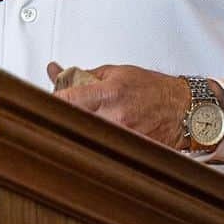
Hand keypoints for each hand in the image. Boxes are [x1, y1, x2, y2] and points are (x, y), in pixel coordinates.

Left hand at [47, 62, 191, 148]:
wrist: (185, 109)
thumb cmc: (153, 89)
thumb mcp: (118, 73)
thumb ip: (85, 75)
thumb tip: (57, 72)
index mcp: (110, 93)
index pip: (68, 100)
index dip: (51, 103)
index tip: (39, 105)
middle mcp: (116, 116)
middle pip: (74, 122)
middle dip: (63, 120)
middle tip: (55, 120)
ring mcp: (124, 137)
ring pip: (87, 139)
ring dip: (80, 134)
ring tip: (81, 130)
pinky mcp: (130, 151)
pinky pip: (104, 151)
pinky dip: (97, 146)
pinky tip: (98, 143)